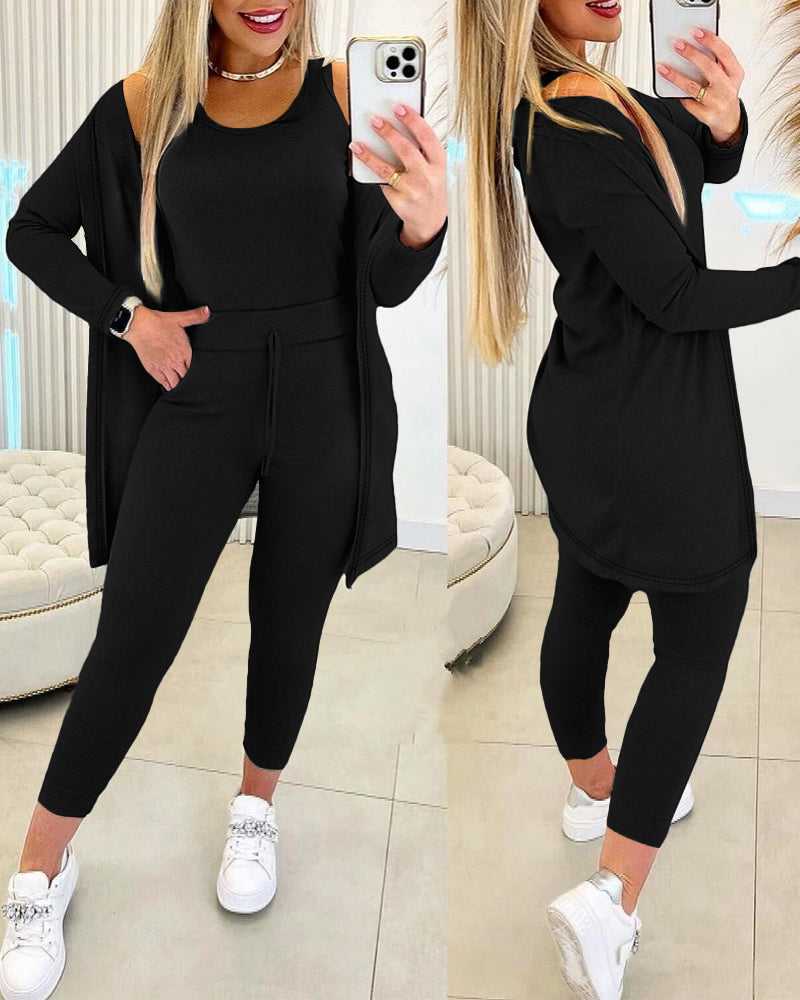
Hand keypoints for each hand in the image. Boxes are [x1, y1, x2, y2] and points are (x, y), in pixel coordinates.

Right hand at [123, 304, 211, 389]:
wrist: (138, 325)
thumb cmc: (157, 322)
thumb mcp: (179, 318)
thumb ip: (195, 316)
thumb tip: (208, 311)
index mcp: (184, 351)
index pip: (195, 368)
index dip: (197, 371)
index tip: (197, 372)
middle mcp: (175, 361)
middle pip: (186, 377)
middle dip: (188, 378)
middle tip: (188, 378)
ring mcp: (164, 367)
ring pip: (176, 383)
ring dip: (178, 383)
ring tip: (180, 381)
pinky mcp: (153, 369)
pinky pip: (163, 383)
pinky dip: (168, 385)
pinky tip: (170, 384)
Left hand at [349, 103, 446, 248]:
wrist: (430, 220)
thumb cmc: (430, 186)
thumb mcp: (434, 166)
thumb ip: (421, 148)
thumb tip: (396, 125)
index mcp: (439, 162)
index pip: (426, 136)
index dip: (412, 119)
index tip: (398, 107)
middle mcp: (428, 176)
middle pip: (406, 149)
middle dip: (388, 132)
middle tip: (374, 119)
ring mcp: (413, 190)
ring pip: (387, 169)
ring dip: (369, 155)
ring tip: (357, 144)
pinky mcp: (400, 202)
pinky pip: (383, 183)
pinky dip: (372, 171)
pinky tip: (363, 161)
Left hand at [656, 28, 744, 144]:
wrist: (728, 119)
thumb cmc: (724, 91)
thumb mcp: (728, 75)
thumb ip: (716, 62)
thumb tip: (693, 45)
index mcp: (735, 73)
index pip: (724, 53)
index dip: (710, 41)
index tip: (696, 32)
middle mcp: (727, 88)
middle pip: (708, 68)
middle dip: (691, 54)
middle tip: (677, 45)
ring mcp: (716, 103)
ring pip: (693, 87)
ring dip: (676, 76)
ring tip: (663, 67)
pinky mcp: (706, 115)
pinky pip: (688, 102)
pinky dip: (678, 94)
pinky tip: (668, 86)